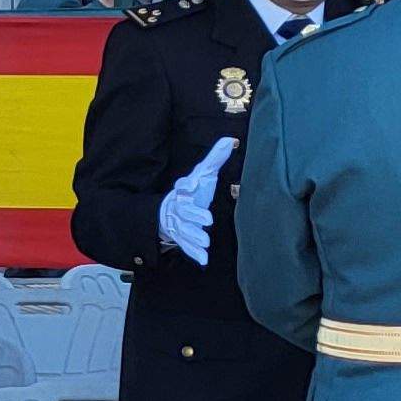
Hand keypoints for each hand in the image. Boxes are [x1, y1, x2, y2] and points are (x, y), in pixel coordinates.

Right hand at [158, 136, 235, 265]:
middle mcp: (179, 207)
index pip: (182, 186)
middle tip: (207, 220)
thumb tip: (228, 140)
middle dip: (194, 215)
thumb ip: (215, 159)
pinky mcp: (182, 238)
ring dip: (193, 237)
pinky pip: (186, 246)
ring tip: (205, 242)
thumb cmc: (193, 192)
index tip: (190, 185)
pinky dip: (194, 253)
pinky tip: (203, 260)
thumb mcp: (202, 174)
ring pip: (184, 230)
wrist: (171, 212)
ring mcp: (179, 224)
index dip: (185, 186)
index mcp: (184, 191)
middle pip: (184, 211)